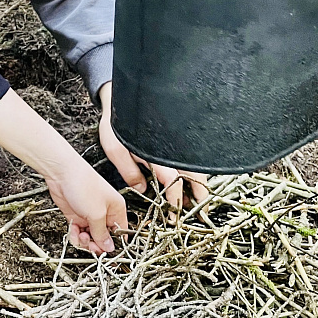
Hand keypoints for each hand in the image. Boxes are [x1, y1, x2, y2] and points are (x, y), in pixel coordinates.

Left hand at [44, 159, 127, 254]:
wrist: (62, 174)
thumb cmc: (83, 184)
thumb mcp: (97, 213)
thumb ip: (102, 233)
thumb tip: (109, 247)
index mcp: (116, 209)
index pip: (120, 233)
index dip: (114, 244)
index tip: (106, 252)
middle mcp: (104, 212)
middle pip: (104, 237)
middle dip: (97, 244)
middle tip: (91, 245)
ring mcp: (90, 214)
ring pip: (90, 237)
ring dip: (84, 240)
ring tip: (80, 235)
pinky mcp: (77, 215)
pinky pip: (78, 233)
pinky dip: (75, 235)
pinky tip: (73, 231)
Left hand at [98, 84, 206, 207]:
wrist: (124, 101)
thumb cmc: (119, 125)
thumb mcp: (116, 150)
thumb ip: (129, 172)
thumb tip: (143, 189)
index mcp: (158, 155)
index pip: (174, 183)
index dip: (176, 202)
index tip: (175, 216)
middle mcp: (172, 150)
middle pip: (195, 176)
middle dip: (200, 196)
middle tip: (202, 212)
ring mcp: (176, 145)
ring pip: (197, 168)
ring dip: (199, 186)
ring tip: (197, 201)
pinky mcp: (176, 142)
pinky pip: (192, 160)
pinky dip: (195, 174)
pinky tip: (190, 184)